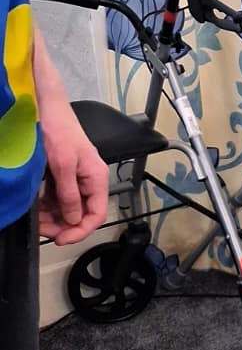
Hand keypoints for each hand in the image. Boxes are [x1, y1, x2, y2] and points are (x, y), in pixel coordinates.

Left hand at [39, 101, 107, 244]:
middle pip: (82, 214)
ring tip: (36, 220)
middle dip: (63, 225)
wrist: (46, 110)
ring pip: (68, 208)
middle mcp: (89, 181)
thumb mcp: (62, 165)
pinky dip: (47, 207)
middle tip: (42, 231)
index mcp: (96, 178)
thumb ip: (69, 194)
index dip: (81, 230)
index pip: (97, 213)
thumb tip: (74, 220)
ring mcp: (75, 179)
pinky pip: (58, 198)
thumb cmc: (58, 133)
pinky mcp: (62, 176)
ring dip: (53, 218)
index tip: (61, 240)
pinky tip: (36, 209)